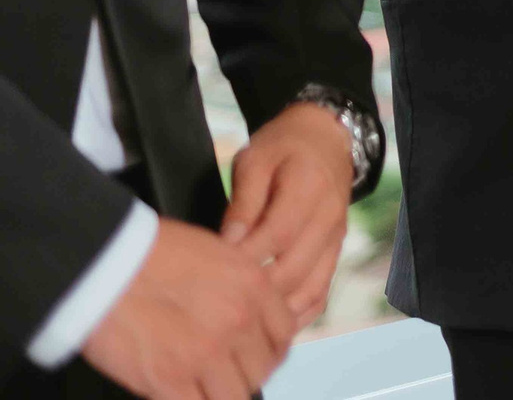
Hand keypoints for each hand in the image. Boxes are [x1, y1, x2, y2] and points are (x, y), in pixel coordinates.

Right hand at [82, 217, 294, 399]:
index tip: (257, 357)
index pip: (284, 335)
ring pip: (234, 396)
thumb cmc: (149, 252)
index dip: (270, 351)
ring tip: (202, 387)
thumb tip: (246, 316)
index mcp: (253, 287)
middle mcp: (238, 321)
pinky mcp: (169, 379)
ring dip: (220, 394)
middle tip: (225, 376)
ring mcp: (205, 353)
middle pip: (261, 370)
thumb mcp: (216, 254)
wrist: (102, 263)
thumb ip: (239, 289)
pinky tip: (178, 394)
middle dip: (245, 375)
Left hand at [221, 101, 355, 325]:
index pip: (277, 235)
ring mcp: (337, 238)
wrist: (325, 139)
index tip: (212, 272)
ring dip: (276, 311)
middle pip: (293, 269)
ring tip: (240, 321)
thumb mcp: (254, 161)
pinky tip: (270, 323)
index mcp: (309, 187)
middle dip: (255, 292)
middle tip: (216, 304)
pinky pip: (321, 293)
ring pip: (310, 289)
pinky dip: (298, 314)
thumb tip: (229, 244)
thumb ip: (242, 204)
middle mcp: (329, 217)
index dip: (244, 259)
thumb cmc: (283, 147)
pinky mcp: (335, 252)